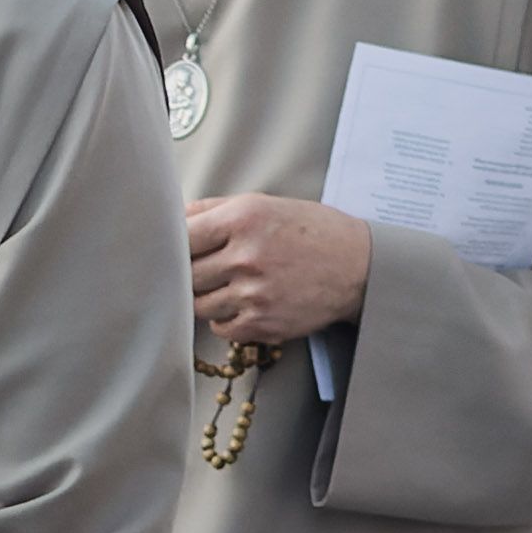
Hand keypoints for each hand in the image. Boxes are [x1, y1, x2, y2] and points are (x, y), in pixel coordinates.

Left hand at [187, 192, 371, 345]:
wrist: (357, 266)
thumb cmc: (310, 230)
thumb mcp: (263, 204)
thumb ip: (214, 209)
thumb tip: (174, 218)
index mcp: (242, 219)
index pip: (181, 237)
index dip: (173, 245)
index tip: (175, 249)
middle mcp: (245, 257)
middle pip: (186, 274)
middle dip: (189, 272)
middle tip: (203, 269)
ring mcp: (254, 294)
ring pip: (199, 305)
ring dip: (205, 297)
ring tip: (224, 285)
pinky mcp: (264, 323)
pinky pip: (220, 328)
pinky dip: (223, 319)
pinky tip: (239, 303)